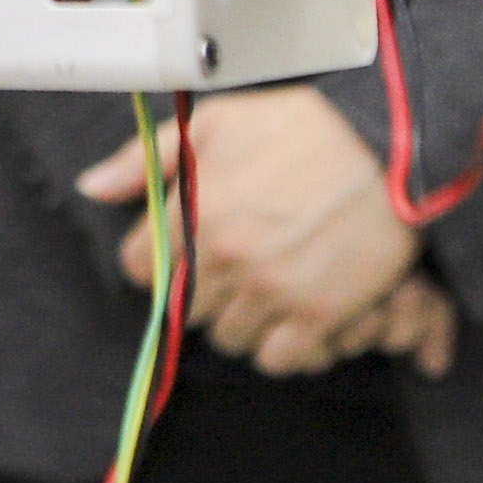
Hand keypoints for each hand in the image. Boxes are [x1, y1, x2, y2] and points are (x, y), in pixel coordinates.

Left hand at [83, 86, 434, 374]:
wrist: (389, 144)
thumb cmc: (301, 126)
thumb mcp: (213, 123)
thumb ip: (147, 160)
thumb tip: (93, 188)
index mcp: (195, 213)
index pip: (140, 269)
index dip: (157, 262)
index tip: (180, 254)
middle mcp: (227, 259)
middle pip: (187, 310)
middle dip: (202, 292)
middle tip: (232, 270)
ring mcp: (274, 291)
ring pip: (232, 338)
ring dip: (243, 320)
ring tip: (266, 292)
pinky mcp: (321, 314)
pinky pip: (281, 359)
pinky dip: (283, 347)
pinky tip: (295, 318)